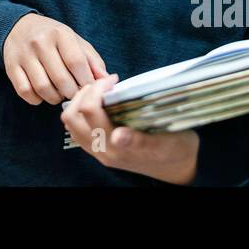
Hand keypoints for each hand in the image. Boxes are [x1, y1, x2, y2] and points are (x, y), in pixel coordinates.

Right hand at [2, 12, 106, 104]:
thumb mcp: (75, 41)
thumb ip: (92, 60)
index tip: (89, 89)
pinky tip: (43, 94)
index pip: (77, 63)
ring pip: (43, 88)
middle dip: (72, 92)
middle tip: (74, 93)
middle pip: (61, 79)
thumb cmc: (53, 38)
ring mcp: (24, 55)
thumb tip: (108, 81)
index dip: (86, 81)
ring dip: (55, 98)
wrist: (18, 27)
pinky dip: (37, 99)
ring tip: (59, 93)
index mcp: (60, 33)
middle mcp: (40, 42)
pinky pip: (25, 92)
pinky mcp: (11, 67)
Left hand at [62, 75, 199, 183]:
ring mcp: (99, 152)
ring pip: (71, 123)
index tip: (114, 80)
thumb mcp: (164, 143)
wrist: (177, 168)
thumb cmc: (175, 150)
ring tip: (100, 92)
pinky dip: (82, 112)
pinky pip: (78, 129)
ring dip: (80, 102)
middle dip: (84, 93)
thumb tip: (119, 136)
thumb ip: (140, 141)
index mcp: (116, 148)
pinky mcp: (99, 150)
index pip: (89, 111)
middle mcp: (102, 152)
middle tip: (104, 83)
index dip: (97, 89)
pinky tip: (101, 104)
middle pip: (72, 117)